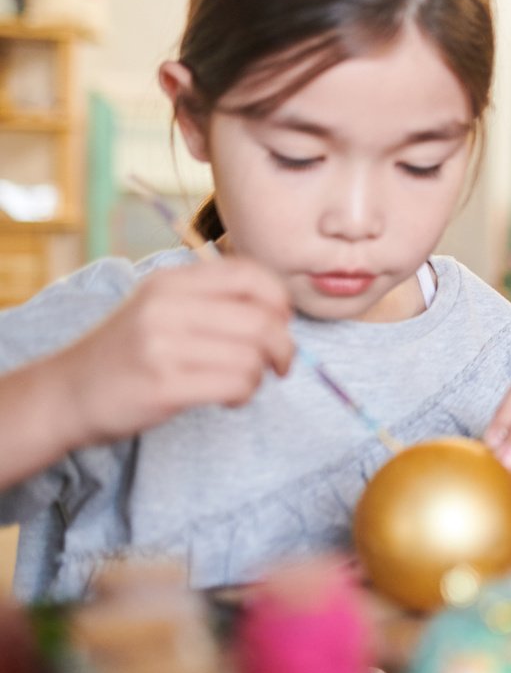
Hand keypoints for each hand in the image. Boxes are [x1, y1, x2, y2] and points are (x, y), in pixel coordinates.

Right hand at [51, 258, 293, 447]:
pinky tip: (230, 397)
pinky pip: (235, 385)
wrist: (64, 393)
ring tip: (243, 381)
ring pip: (253, 357)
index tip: (280, 321)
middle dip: (283, 346)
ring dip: (260, 375)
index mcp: (170, 281)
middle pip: (262, 321)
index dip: (279, 299)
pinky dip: (244, 394)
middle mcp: (166, 307)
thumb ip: (211, 299)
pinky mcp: (163, 386)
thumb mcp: (159, 306)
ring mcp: (162, 346)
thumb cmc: (126, 351)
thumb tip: (280, 312)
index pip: (249, 275)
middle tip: (279, 363)